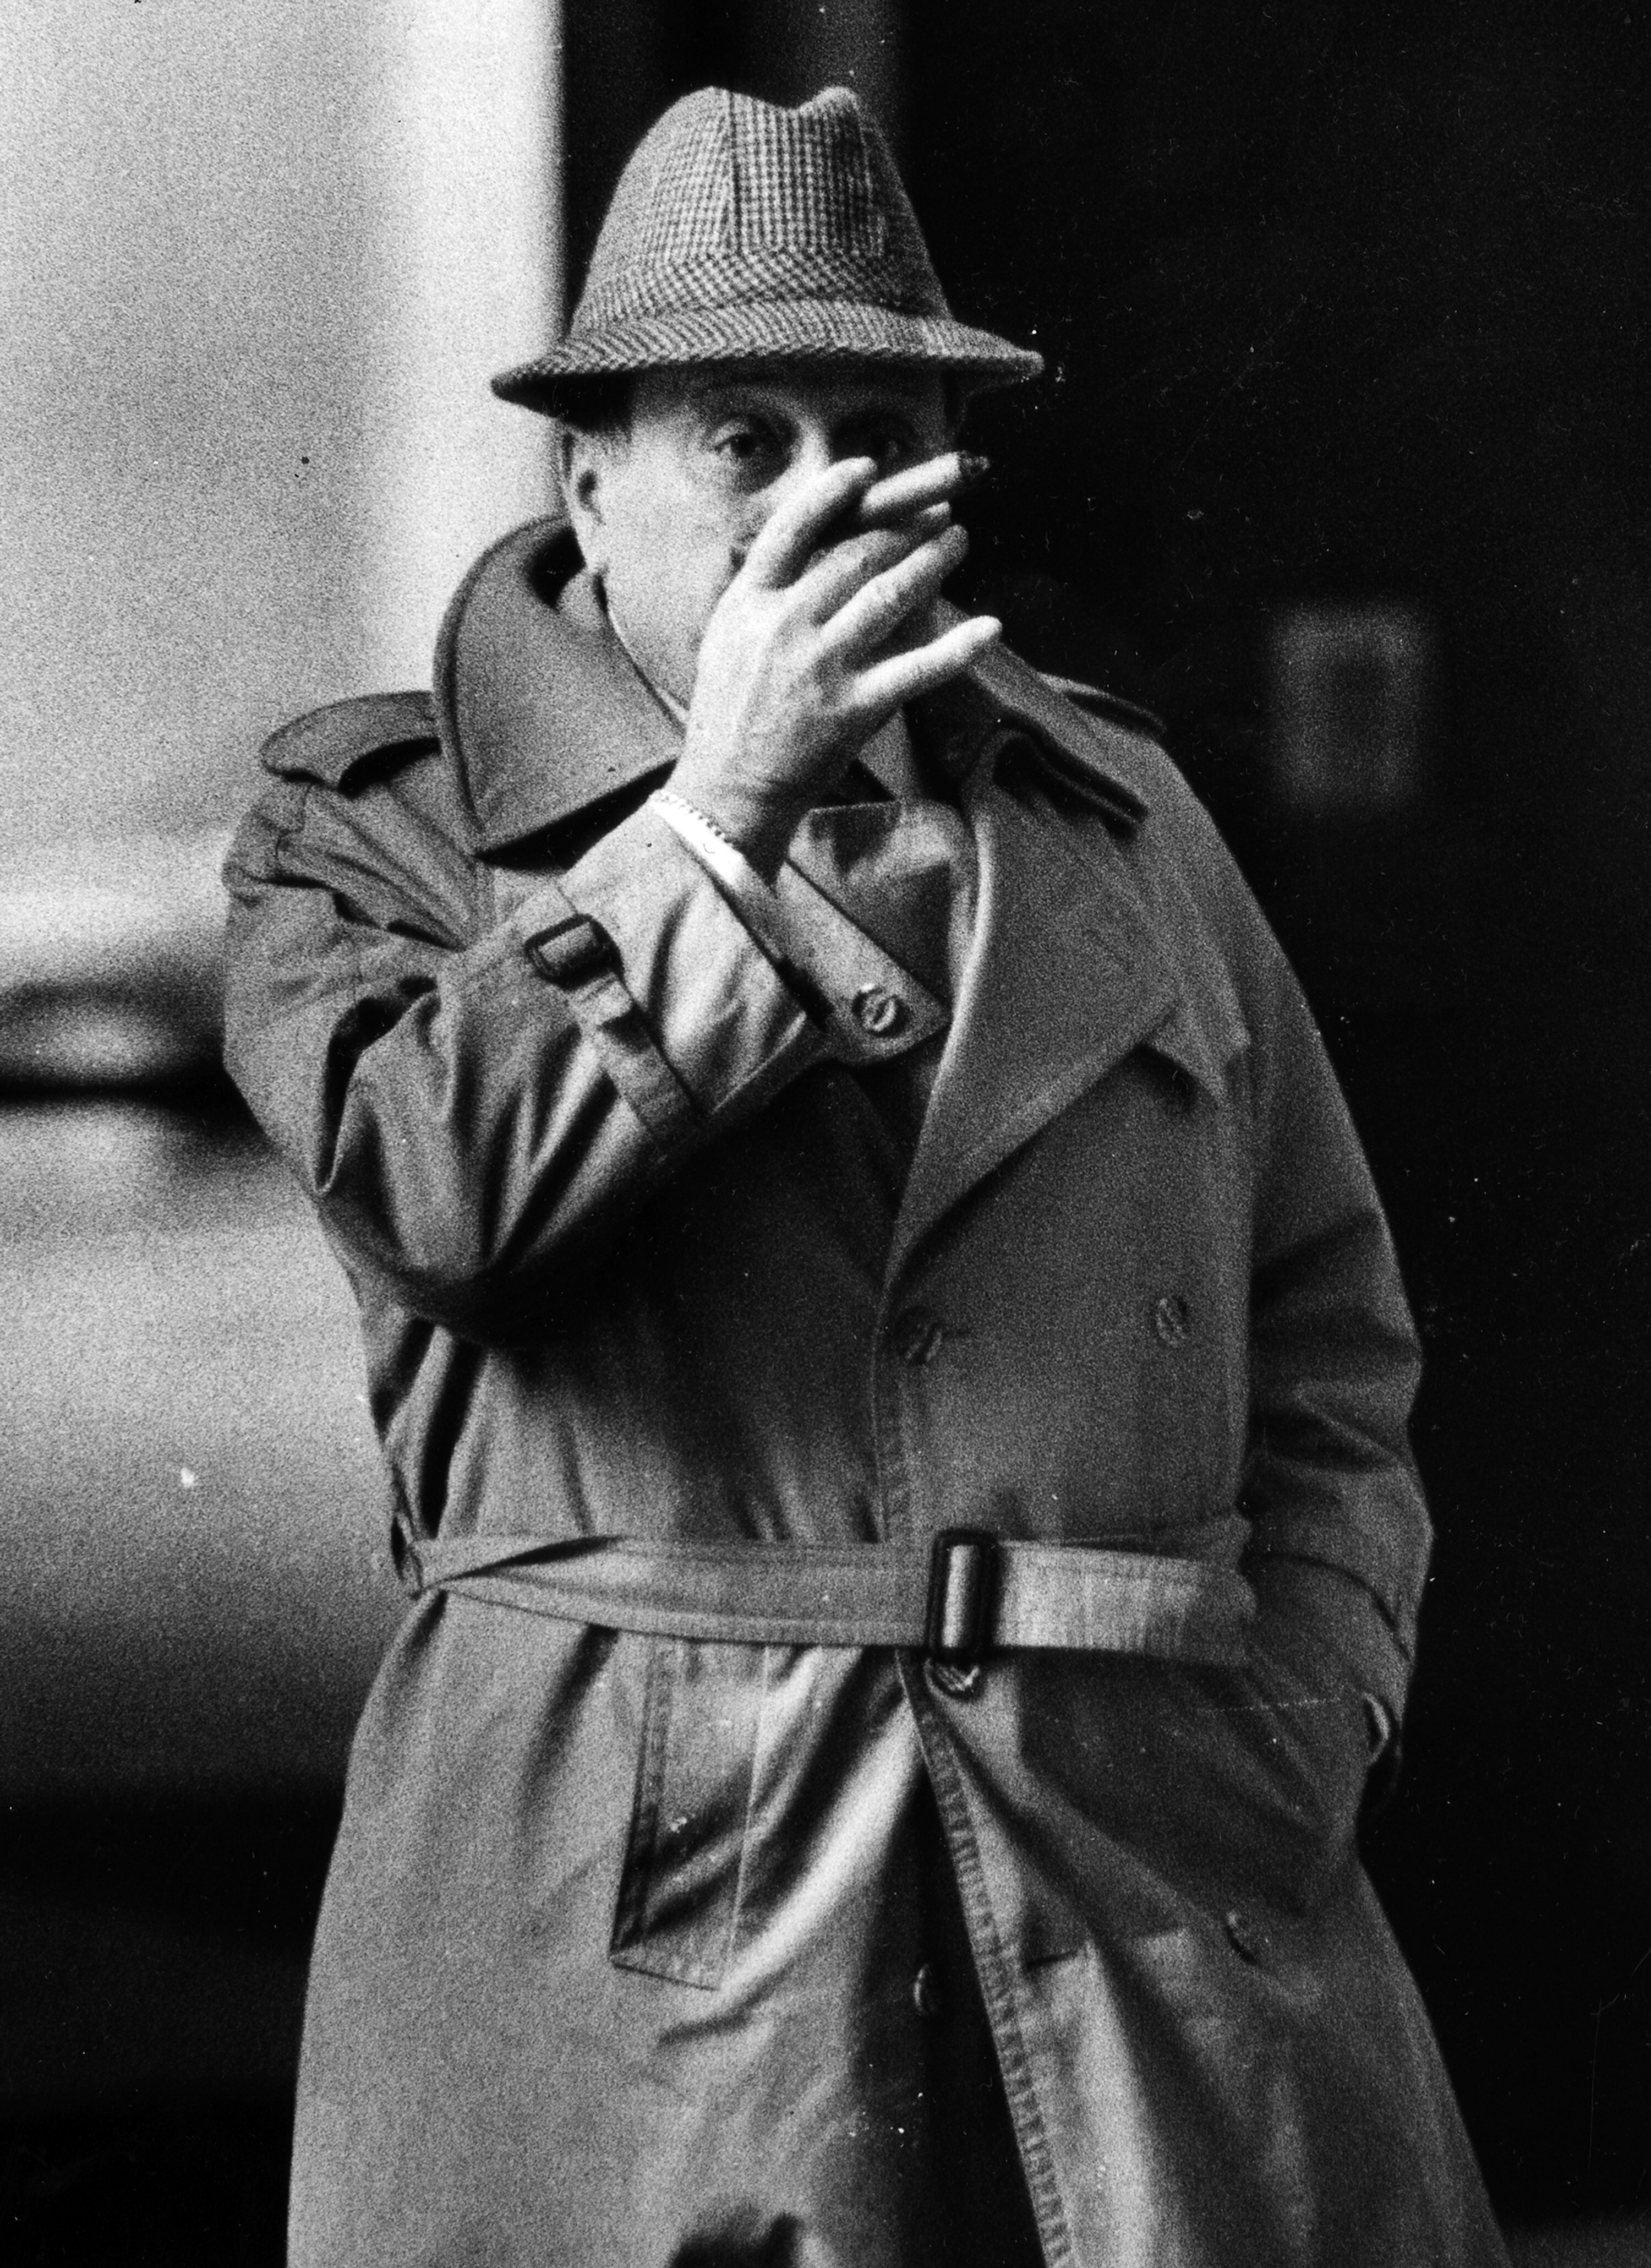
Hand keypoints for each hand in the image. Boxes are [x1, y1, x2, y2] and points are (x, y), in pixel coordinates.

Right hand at [671, 452, 999, 874]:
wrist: (727, 789)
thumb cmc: (729, 714)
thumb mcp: (728, 638)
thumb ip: (764, 591)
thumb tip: (805, 545)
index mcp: (749, 602)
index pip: (793, 527)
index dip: (832, 492)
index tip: (868, 467)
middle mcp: (784, 625)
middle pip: (855, 553)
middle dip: (905, 523)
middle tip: (940, 507)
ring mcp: (821, 666)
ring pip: (890, 595)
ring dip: (933, 561)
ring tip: (959, 540)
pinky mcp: (854, 709)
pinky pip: (918, 669)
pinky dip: (959, 648)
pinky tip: (991, 627)